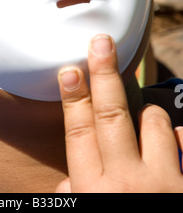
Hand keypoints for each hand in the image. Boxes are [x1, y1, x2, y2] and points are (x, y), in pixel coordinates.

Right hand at [57, 34, 182, 192]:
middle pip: (111, 113)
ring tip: (144, 124)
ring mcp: (163, 182)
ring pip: (153, 120)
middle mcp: (127, 183)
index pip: (79, 132)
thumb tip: (67, 182)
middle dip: (104, 73)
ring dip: (148, 114)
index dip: (73, 98)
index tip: (70, 70)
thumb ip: (75, 194)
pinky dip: (179, 133)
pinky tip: (173, 138)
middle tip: (101, 42)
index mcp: (93, 191)